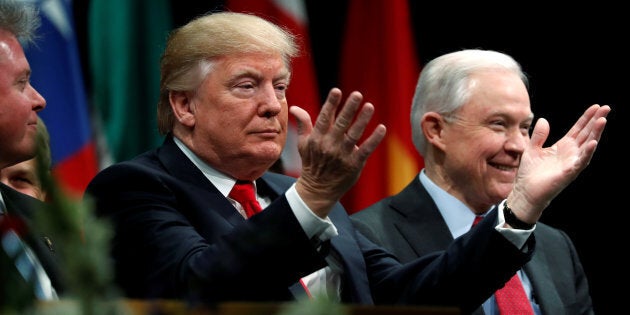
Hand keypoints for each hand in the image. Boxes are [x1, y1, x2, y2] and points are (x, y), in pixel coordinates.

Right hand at [290, 88, 385, 217]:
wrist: (317, 189)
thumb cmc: (311, 163)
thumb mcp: (303, 144)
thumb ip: (303, 124)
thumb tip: (294, 107)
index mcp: (317, 139)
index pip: (324, 118)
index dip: (331, 104)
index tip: (337, 91)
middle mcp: (329, 146)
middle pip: (341, 124)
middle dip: (349, 108)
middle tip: (357, 94)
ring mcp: (342, 155)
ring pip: (354, 135)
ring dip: (362, 120)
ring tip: (369, 106)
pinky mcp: (354, 164)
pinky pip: (366, 150)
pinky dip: (374, 139)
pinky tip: (382, 128)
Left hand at [507, 104, 610, 222]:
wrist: (525, 192)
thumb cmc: (529, 173)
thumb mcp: (532, 149)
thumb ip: (539, 135)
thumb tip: (544, 119)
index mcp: (563, 146)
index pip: (578, 129)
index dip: (586, 118)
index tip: (596, 106)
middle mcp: (571, 153)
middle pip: (586, 134)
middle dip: (596, 121)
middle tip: (606, 108)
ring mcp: (572, 163)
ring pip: (587, 146)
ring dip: (595, 133)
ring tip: (602, 120)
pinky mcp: (569, 173)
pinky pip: (580, 161)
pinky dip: (587, 152)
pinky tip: (592, 142)